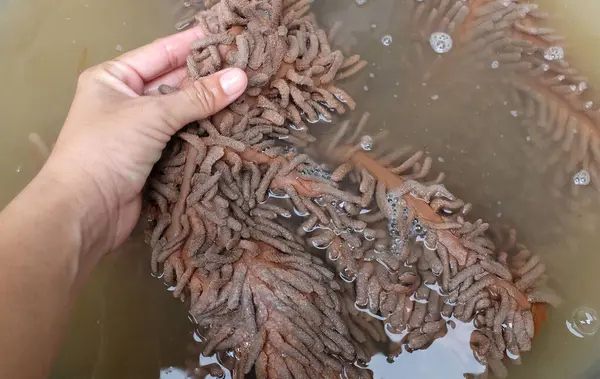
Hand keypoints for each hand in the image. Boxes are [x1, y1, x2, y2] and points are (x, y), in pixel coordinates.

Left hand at [40, 26, 247, 264]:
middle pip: (173, 83)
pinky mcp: (152, 158)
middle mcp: (126, 101)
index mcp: (114, 78)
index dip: (193, 45)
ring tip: (246, 94)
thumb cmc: (108, 149)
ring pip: (181, 113)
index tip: (227, 39)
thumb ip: (198, 97)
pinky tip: (231, 125)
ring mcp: (139, 131)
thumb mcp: (153, 115)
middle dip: (206, 78)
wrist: (86, 210)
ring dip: (209, 107)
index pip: (161, 53)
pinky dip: (204, 133)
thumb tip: (240, 78)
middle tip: (245, 68)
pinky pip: (183, 138)